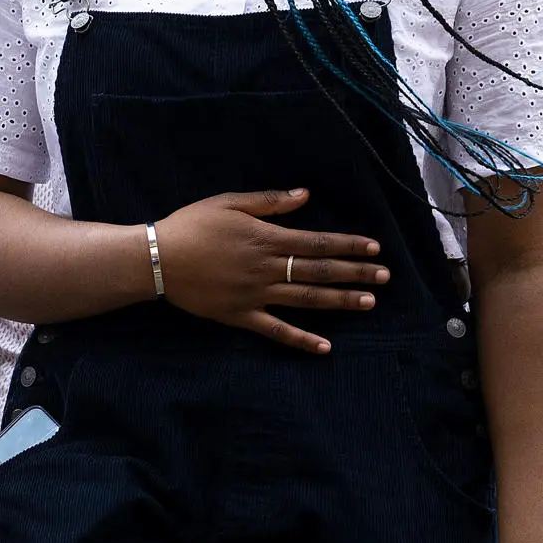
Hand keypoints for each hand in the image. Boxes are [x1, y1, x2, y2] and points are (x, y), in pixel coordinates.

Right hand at [155, 188, 388, 353]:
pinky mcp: (241, 316)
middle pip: (320, 271)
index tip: (375, 248)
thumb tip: (305, 196)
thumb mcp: (229, 203)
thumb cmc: (191, 225)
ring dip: (340, 301)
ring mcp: (256, 295)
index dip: (349, 244)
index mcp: (267, 238)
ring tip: (369, 302)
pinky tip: (325, 347)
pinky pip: (277, 331)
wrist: (157, 259)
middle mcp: (268, 268)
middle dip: (355, 273)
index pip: (319, 242)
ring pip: (307, 299)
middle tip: (385, 277)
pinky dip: (302, 340)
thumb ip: (270, 202)